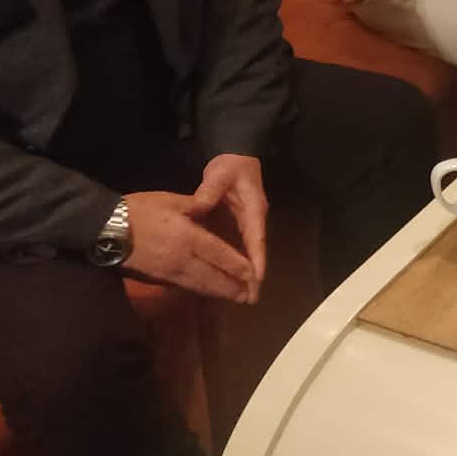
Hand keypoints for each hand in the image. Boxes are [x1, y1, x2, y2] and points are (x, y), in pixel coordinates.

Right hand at [120, 189, 256, 302]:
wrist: (103, 230)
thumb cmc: (137, 210)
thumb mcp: (170, 200)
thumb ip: (195, 206)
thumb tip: (211, 207)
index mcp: (189, 237)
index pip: (220, 255)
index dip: (238, 267)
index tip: (253, 276)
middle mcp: (182, 259)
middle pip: (213, 278)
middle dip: (232, 288)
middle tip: (249, 296)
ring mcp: (168, 272)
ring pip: (199, 286)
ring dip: (218, 293)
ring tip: (234, 298)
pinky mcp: (156, 279)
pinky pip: (183, 286)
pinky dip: (199, 290)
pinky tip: (206, 292)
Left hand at [194, 153, 268, 302]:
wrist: (236, 156)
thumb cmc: (230, 166)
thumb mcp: (220, 174)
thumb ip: (210, 189)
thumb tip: (200, 206)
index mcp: (253, 209)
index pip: (256, 237)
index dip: (257, 259)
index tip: (256, 280)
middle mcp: (253, 220)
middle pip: (255, 251)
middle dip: (254, 275)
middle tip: (250, 299)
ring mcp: (247, 223)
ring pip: (248, 252)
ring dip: (246, 273)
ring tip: (243, 296)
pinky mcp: (238, 225)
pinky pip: (238, 247)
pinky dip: (236, 263)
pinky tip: (229, 278)